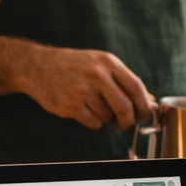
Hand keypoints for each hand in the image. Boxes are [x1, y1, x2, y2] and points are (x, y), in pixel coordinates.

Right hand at [16, 45, 153, 130]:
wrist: (38, 66)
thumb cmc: (73, 65)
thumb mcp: (100, 64)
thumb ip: (123, 80)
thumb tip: (147, 100)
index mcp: (108, 62)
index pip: (136, 87)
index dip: (144, 106)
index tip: (144, 115)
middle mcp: (97, 74)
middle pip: (125, 107)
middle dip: (128, 120)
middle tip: (125, 123)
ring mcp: (83, 90)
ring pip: (108, 116)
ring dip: (105, 118)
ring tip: (93, 106)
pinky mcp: (71, 105)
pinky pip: (93, 123)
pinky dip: (93, 122)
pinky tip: (84, 111)